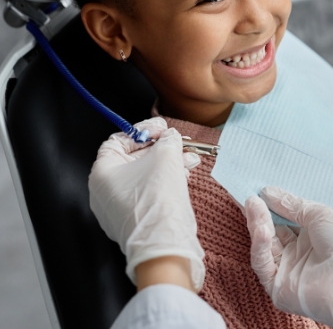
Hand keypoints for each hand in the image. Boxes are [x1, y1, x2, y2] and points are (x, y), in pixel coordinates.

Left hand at [89, 117, 204, 290]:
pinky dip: (166, 181)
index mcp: (102, 173)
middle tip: (177, 141)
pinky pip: (149, 192)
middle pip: (134, 158)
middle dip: (161, 148)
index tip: (161, 128)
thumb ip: (168, 140)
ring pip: (145, 176)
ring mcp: (119, 209)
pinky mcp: (135, 220)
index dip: (142, 130)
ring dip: (168, 163)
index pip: (119, 140)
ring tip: (189, 158)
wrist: (164, 244)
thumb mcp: (166, 156)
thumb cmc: (157, 199)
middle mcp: (105, 191)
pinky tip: (185, 174)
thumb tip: (170, 137)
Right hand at [246, 186, 332, 328]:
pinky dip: (259, 245)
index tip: (254, 190)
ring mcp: (285, 271)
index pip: (280, 220)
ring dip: (257, 224)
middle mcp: (294, 254)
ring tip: (253, 205)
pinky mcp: (276, 287)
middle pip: (268, 231)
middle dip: (258, 213)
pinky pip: (262, 264)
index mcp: (306, 237)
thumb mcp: (316, 213)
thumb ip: (289, 204)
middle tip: (248, 196)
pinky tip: (262, 229)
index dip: (267, 206)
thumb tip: (266, 191)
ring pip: (262, 246)